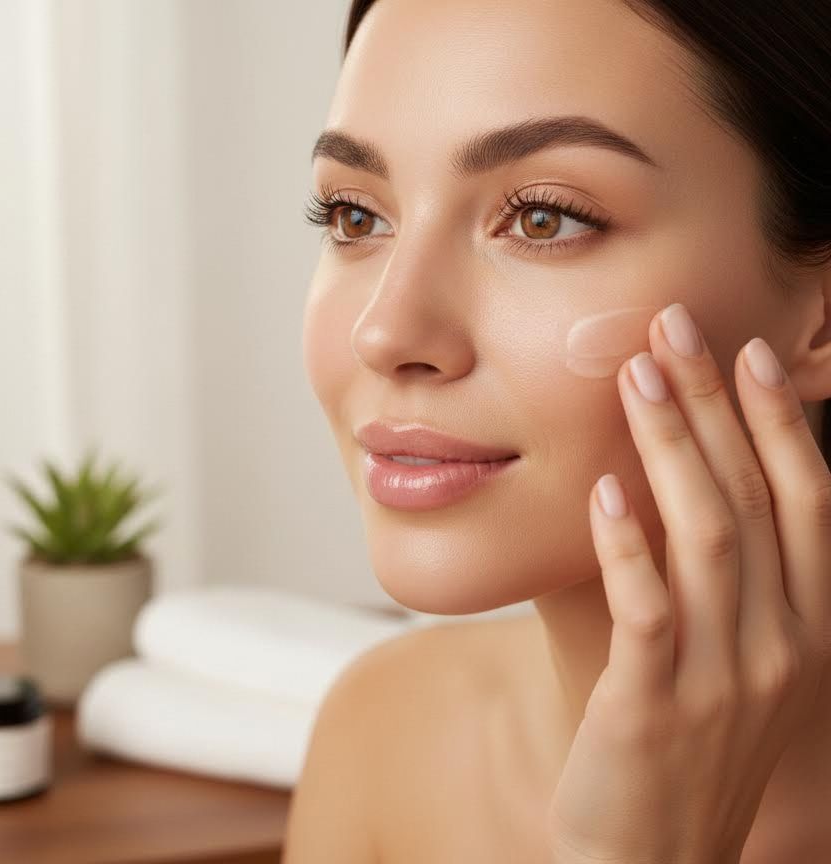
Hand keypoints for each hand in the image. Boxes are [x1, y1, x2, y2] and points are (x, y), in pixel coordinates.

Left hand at [546, 303, 830, 863]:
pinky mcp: (653, 704)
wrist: (654, 859)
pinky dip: (628, 546)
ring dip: (672, 447)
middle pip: (754, 499)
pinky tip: (603, 490)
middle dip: (716, 405)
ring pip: (707, 537)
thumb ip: (740, 585)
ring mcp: (722, 677)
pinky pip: (648, 608)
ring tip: (634, 377)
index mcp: (812, 629)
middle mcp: (782, 646)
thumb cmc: (689, 749)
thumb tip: (700, 484)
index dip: (779, 422)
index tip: (750, 352)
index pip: (807, 502)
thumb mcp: (742, 666)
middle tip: (675, 327)